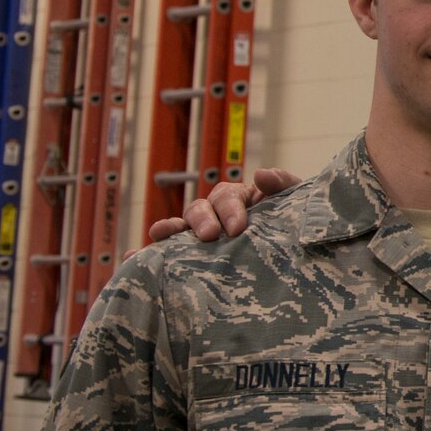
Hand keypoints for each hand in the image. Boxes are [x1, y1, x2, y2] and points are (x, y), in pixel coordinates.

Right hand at [147, 167, 299, 241]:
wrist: (298, 252)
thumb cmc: (294, 221)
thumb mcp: (295, 200)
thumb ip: (283, 184)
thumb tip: (261, 174)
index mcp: (237, 198)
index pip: (226, 197)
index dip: (229, 210)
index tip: (238, 228)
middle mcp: (215, 213)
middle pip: (198, 210)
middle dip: (202, 221)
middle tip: (210, 236)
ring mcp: (203, 235)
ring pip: (180, 228)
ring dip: (168, 230)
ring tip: (159, 235)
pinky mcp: (195, 256)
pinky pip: (170, 253)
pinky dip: (150, 253)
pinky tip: (131, 256)